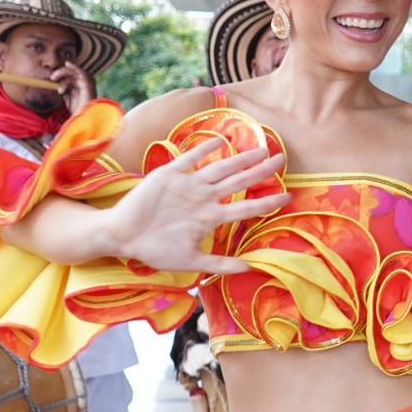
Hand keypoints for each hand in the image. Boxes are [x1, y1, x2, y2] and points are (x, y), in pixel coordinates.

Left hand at [53, 61, 96, 115]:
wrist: (83, 118)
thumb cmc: (76, 110)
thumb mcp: (66, 97)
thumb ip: (62, 89)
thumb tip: (51, 82)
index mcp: (78, 86)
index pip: (68, 76)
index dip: (59, 74)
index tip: (50, 77)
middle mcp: (82, 83)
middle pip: (70, 73)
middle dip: (60, 72)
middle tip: (52, 77)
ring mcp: (86, 83)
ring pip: (73, 72)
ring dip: (63, 72)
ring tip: (54, 78)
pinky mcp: (88, 84)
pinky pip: (81, 72)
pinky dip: (74, 67)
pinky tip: (67, 64)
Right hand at [104, 139, 289, 274]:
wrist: (123, 236)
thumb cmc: (155, 250)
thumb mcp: (190, 262)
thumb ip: (219, 264)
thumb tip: (250, 269)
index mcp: (210, 217)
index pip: (245, 208)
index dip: (266, 202)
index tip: (288, 197)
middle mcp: (203, 198)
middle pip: (238, 182)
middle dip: (260, 171)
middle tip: (282, 160)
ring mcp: (187, 185)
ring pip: (220, 168)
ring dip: (239, 159)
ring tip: (260, 150)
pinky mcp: (168, 175)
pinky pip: (189, 159)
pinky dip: (202, 150)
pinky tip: (218, 142)